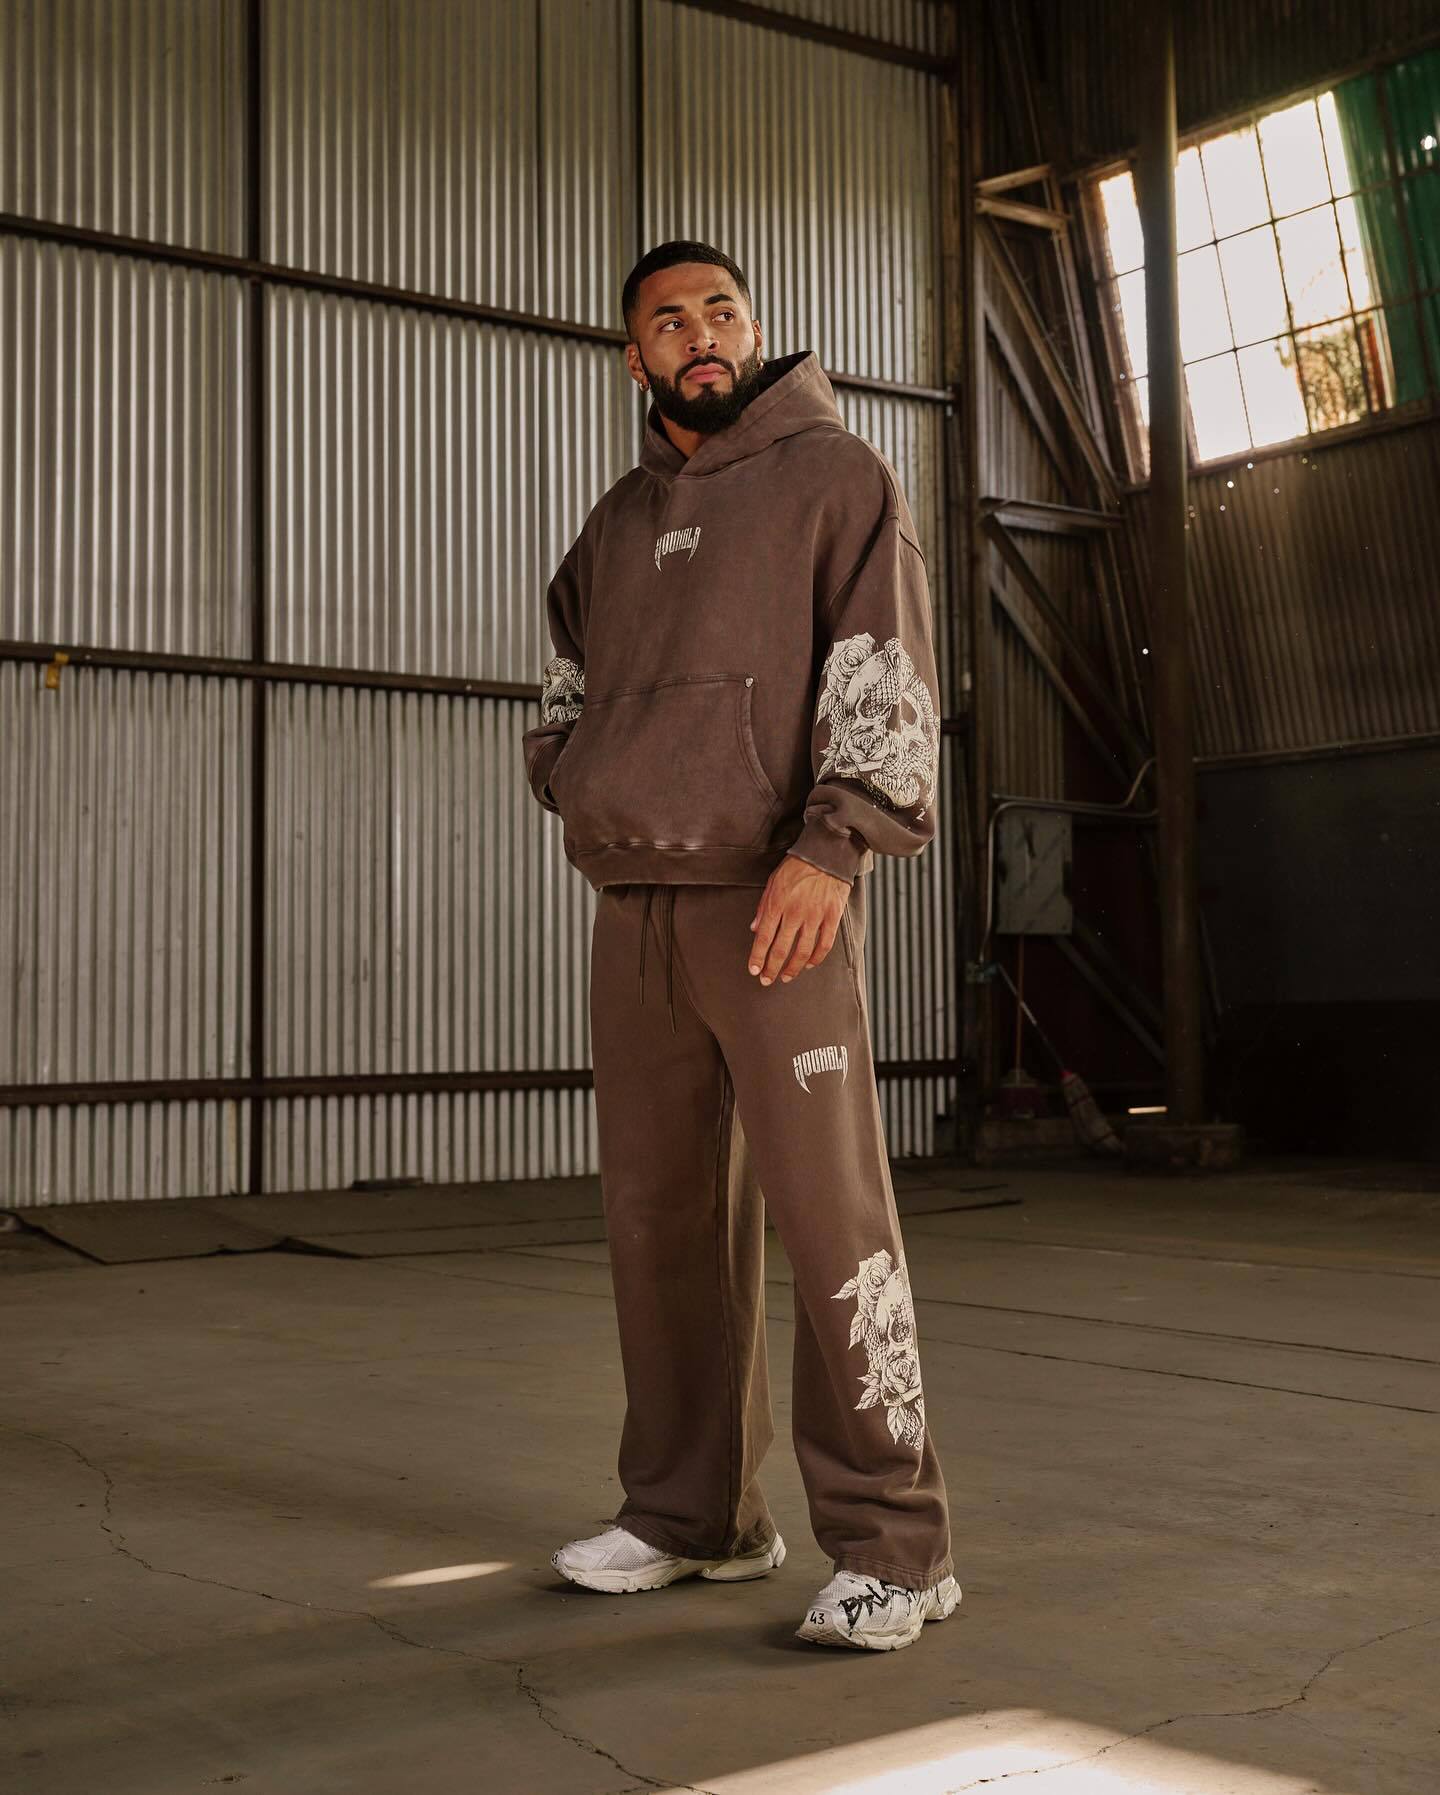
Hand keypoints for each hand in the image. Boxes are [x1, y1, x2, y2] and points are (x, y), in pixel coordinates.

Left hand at [748, 855, 850, 985]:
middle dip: (771, 968)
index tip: (754, 970)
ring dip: (792, 968)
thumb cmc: (798, 865)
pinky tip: (808, 965)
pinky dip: (816, 958)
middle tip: (766, 980)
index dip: (757, 957)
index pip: (763, 937)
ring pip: (802, 951)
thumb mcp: (773, 881)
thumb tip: (754, 928)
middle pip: (780, 949)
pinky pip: (824, 944)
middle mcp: (795, 912)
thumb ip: (763, 906)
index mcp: (777, 903)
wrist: (827, 853)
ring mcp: (815, 916)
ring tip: (785, 977)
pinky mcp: (832, 916)